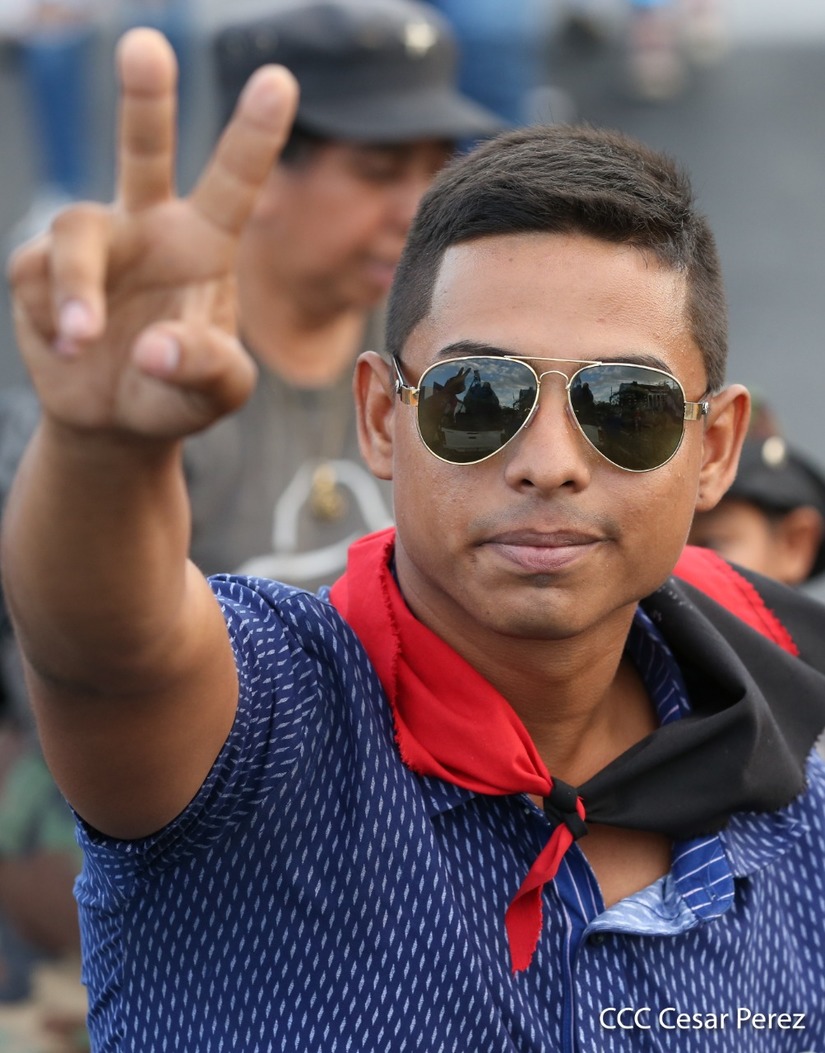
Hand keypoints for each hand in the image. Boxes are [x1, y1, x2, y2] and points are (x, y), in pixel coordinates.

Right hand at [7, 28, 297, 440]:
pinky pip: (36, 279)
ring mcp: (93, 244)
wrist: (116, 421)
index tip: (280, 79)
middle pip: (143, 152)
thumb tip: (152, 349)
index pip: (233, 185)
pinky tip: (69, 350)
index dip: (253, 134)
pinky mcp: (39, 269)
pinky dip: (51, 321)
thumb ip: (206, 370)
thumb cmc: (180, 393)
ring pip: (75, 232)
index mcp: (204, 246)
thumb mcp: (217, 393)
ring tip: (80, 340)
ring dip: (77, 289)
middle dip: (145, 99)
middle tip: (146, 47)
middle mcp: (148, 229)